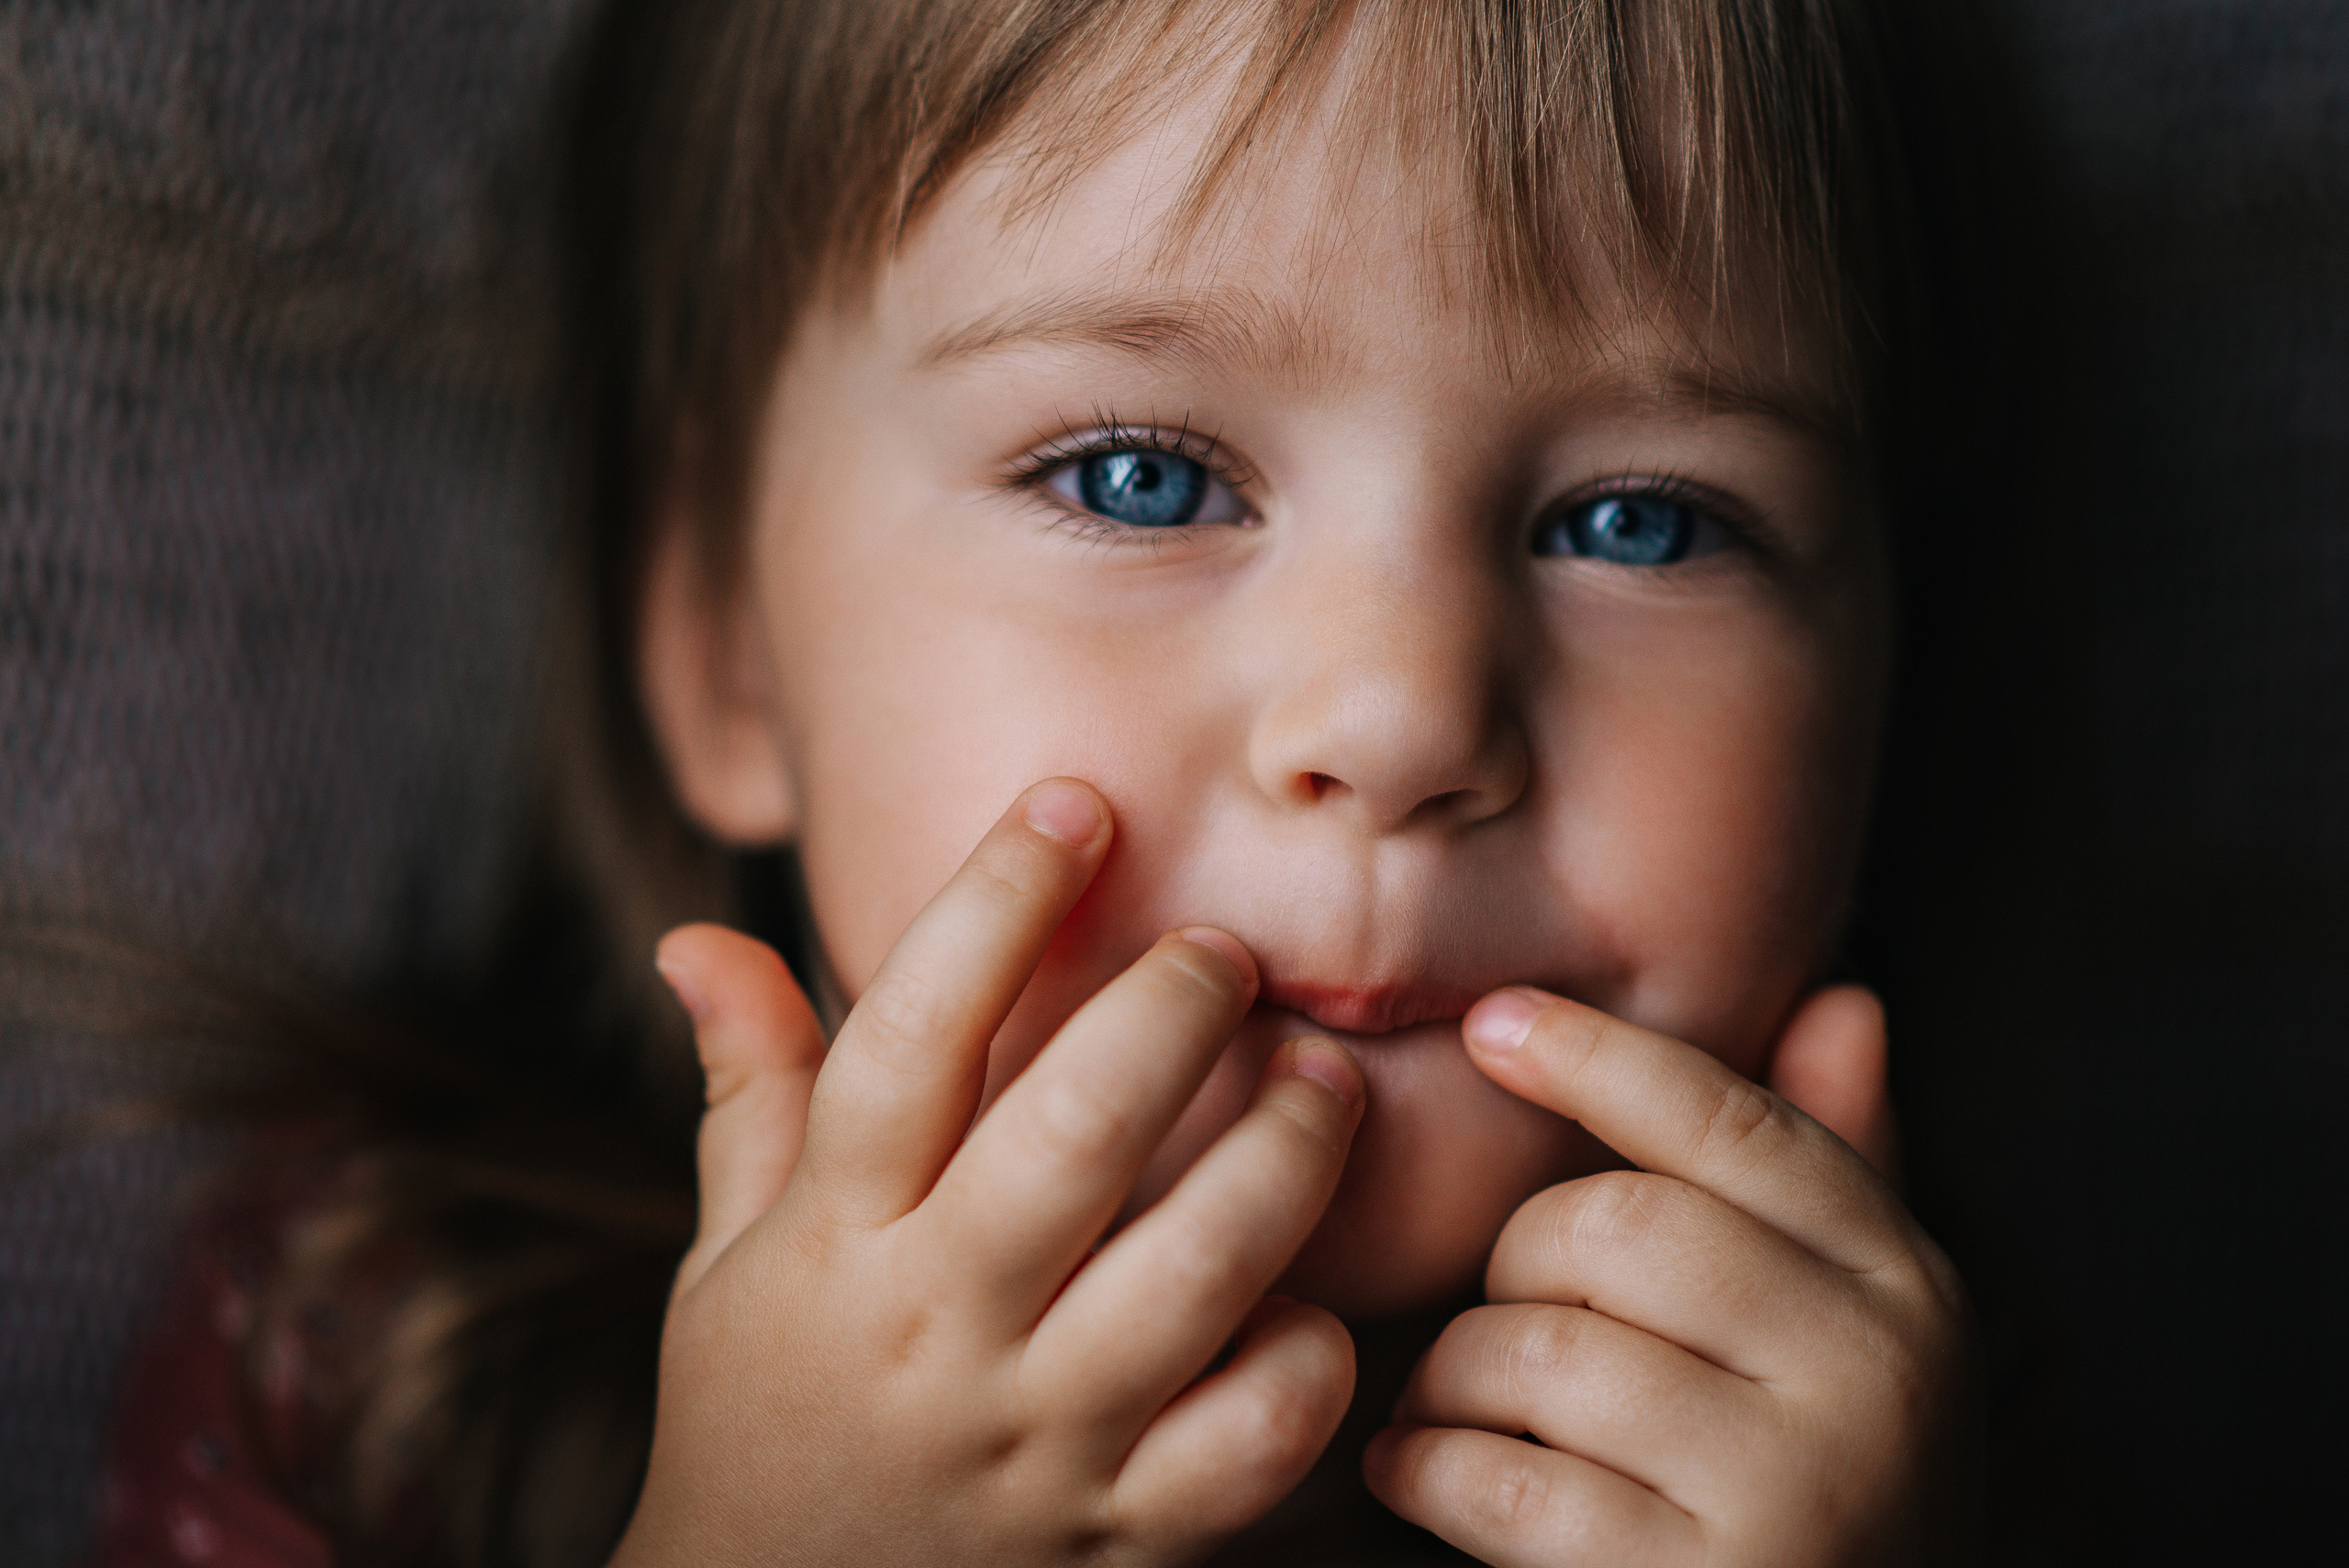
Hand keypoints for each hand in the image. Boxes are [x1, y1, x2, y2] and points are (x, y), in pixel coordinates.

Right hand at [613, 780, 1365, 1567]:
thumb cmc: (762, 1402)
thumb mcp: (727, 1251)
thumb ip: (744, 1088)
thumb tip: (695, 935)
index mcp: (834, 1240)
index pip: (904, 1039)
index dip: (995, 901)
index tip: (1076, 803)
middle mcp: (934, 1331)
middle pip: (1070, 1141)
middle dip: (1169, 1016)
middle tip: (1223, 953)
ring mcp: (1037, 1441)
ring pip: (1190, 1279)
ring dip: (1280, 1158)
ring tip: (1322, 1078)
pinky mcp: (1122, 1531)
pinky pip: (1250, 1441)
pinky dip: (1304, 1359)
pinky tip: (1314, 1295)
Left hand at [1364, 987, 1976, 1565]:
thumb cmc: (1809, 1495)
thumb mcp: (1846, 1339)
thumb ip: (1822, 1185)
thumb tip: (1845, 998)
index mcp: (1906, 1288)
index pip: (1735, 1124)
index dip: (1599, 1057)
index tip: (1490, 1022)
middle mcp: (1874, 1378)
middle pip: (1614, 1225)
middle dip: (1513, 1264)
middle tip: (1497, 1322)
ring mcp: (1799, 1492)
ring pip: (1543, 1348)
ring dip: (1453, 1379)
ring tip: (1450, 1413)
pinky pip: (1504, 1480)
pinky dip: (1425, 1470)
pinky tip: (1415, 1475)